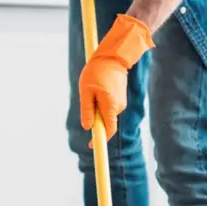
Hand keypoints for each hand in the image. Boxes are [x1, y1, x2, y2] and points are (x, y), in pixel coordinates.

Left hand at [79, 14, 154, 140]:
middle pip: (106, 123)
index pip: (108, 130)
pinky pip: (109, 108)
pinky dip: (101, 104)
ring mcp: (121, 104)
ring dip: (97, 109)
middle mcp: (118, 108)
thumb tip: (88, 127)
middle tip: (87, 100)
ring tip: (92, 90)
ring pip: (106, 114)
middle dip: (95, 120)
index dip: (100, 140)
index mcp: (111, 106)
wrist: (113, 57)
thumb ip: (87, 110)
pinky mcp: (120, 99)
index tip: (92, 147)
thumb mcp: (86, 91)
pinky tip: (98, 88)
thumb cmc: (96, 72)